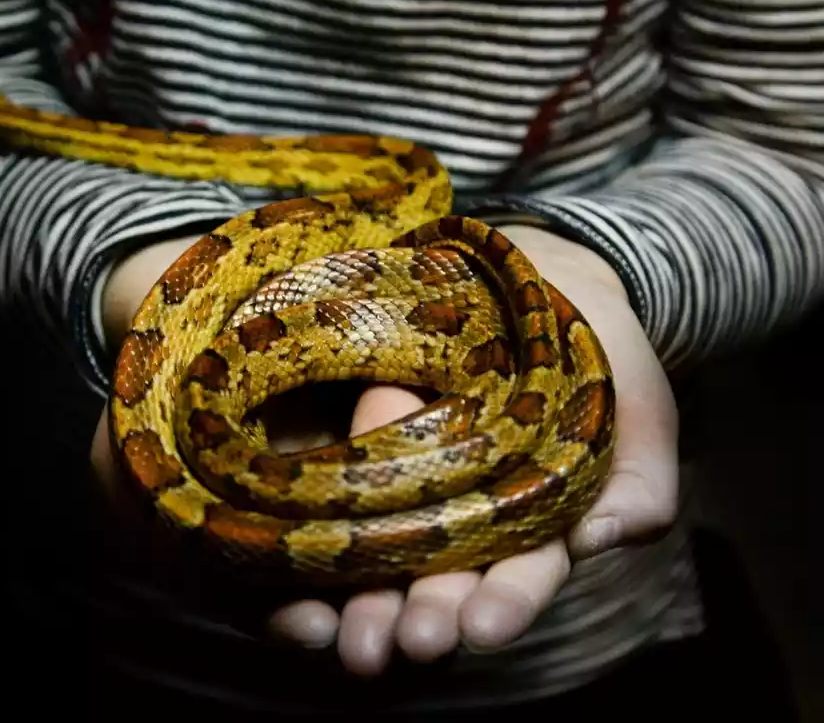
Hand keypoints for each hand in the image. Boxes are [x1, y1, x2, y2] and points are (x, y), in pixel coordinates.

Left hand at [91, 224, 678, 676]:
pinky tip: (283, 562)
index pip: (522, 571)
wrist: (544, 277)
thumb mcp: (641, 413)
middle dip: (413, 611)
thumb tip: (601, 538)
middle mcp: (463, 503)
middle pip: (436, 570)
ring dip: (354, 586)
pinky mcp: (367, 423)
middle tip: (386, 648)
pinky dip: (310, 517)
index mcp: (533, 516)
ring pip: (378, 536)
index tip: (479, 626)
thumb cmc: (602, 353)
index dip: (504, 603)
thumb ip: (640, 484)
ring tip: (331, 631)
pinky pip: (335, 469)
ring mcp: (410, 464)